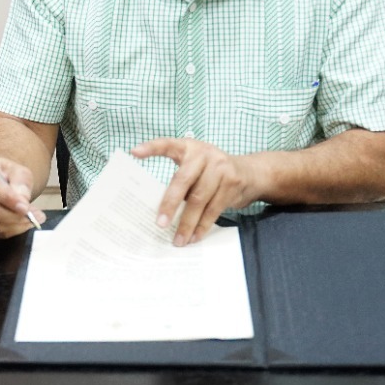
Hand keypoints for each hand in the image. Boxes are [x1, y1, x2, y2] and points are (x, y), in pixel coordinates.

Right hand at [0, 156, 45, 238]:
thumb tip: (22, 199)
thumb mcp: (17, 170)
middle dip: (14, 217)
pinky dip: (8, 232)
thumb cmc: (5, 175)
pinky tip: (17, 224)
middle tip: (33, 217)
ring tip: (30, 220)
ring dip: (14, 226)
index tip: (25, 208)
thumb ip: (21, 182)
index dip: (8, 199)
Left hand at [132, 137, 261, 245]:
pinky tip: (194, 237)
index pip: (167, 144)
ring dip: (187, 223)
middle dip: (170, 204)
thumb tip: (160, 207)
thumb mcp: (195, 165)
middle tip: (159, 223)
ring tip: (178, 240)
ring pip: (199, 200)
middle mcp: (204, 154)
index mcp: (188, 147)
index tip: (134, 152)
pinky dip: (202, 226)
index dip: (151, 148)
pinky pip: (214, 210)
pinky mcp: (232, 184)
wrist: (251, 172)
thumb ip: (180, 177)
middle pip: (183, 181)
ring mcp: (220, 168)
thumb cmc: (211, 171)